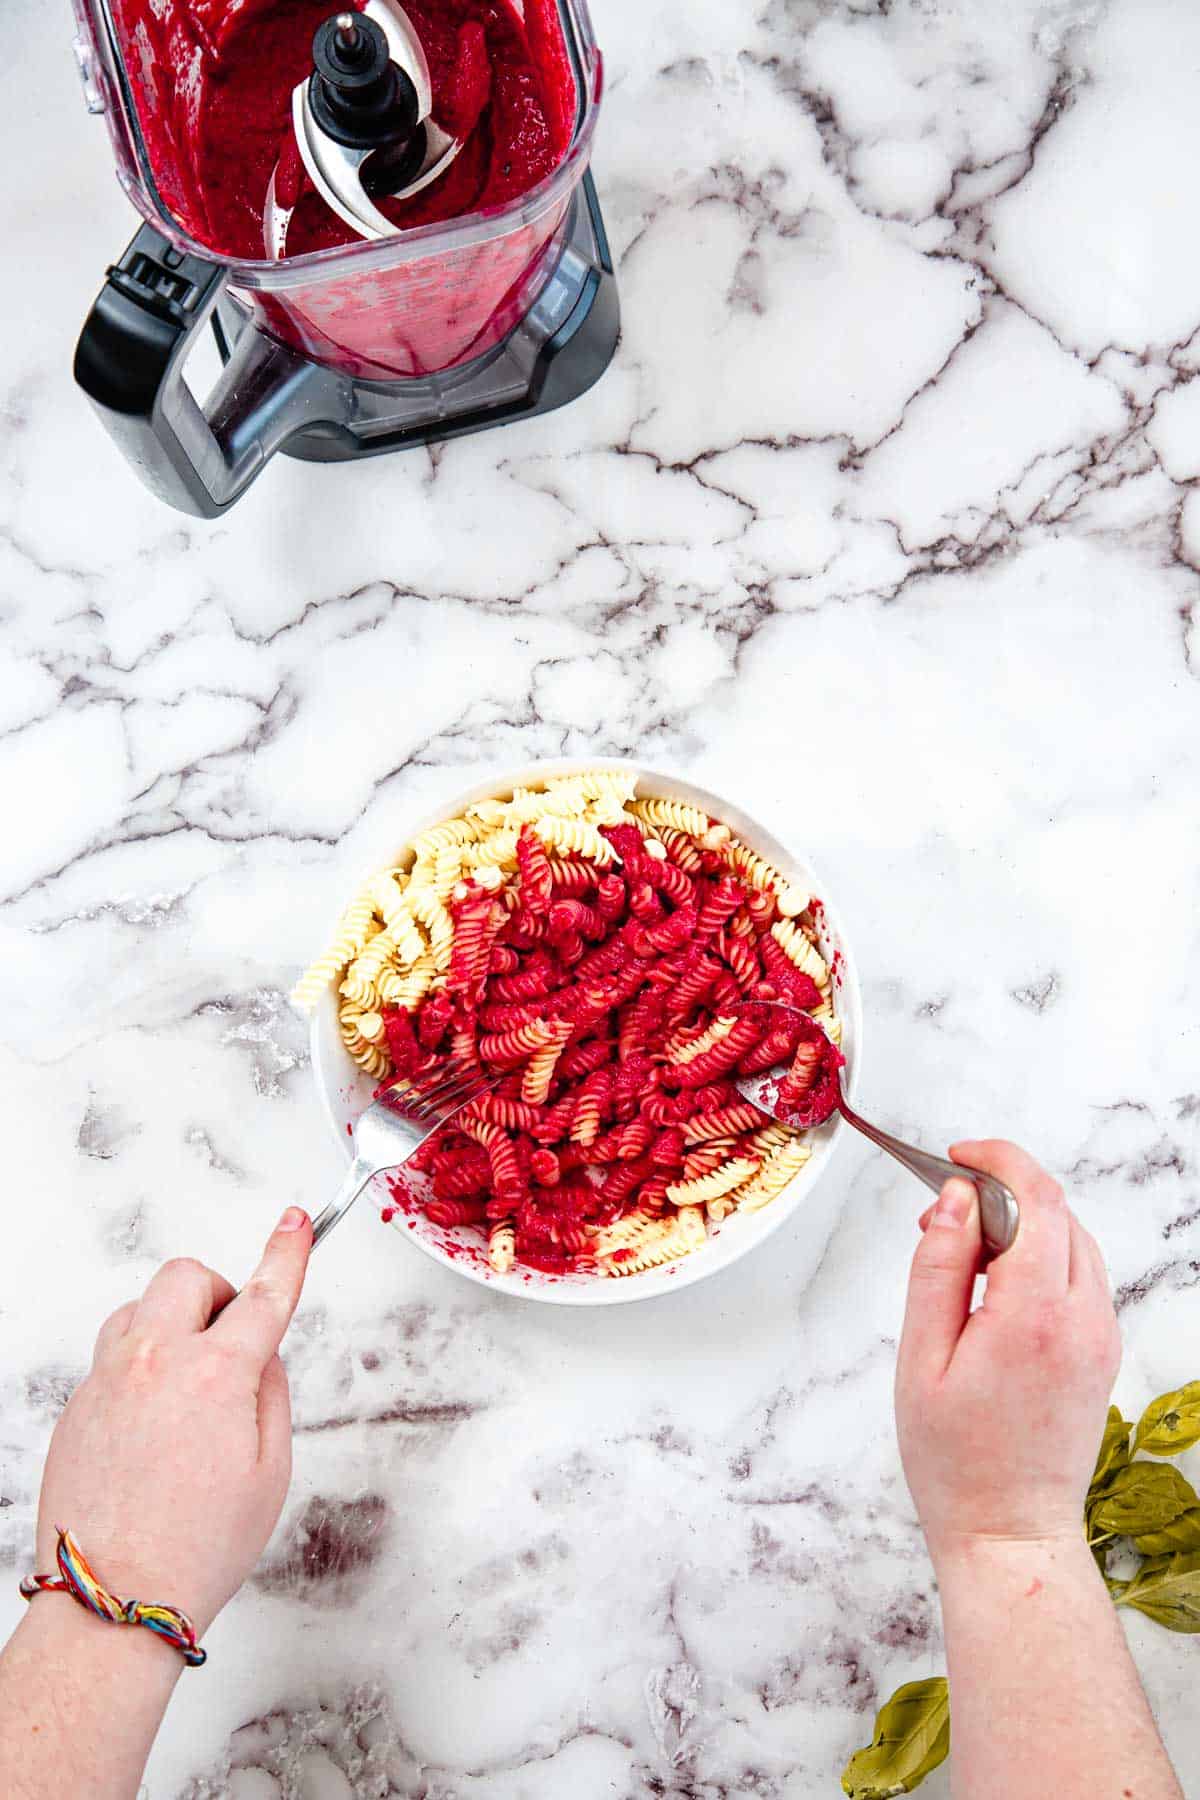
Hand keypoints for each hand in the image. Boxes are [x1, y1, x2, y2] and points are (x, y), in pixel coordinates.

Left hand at [33, 1208, 312, 1638]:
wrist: (113, 1603)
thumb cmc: (196, 1550)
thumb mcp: (270, 1473)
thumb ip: (272, 1396)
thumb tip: (262, 1356)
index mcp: (215, 1376)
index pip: (263, 1294)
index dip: (286, 1252)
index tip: (294, 1223)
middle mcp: (154, 1363)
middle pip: (186, 1277)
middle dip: (218, 1293)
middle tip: (234, 1338)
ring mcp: (106, 1380)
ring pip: (140, 1307)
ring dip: (173, 1323)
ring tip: (191, 1381)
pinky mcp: (76, 1406)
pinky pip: (112, 1353)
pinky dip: (141, 1363)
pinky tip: (156, 1421)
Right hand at [895, 1141, 1120, 1563]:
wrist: (1011, 1532)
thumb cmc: (954, 1459)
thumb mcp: (922, 1357)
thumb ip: (940, 1267)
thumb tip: (957, 1200)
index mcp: (1035, 1316)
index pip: (1038, 1199)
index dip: (999, 1160)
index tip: (958, 1155)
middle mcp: (1083, 1320)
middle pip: (1058, 1213)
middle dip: (1000, 1194)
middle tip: (940, 1220)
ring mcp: (1101, 1336)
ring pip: (1073, 1241)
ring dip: (1021, 1225)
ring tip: (961, 1257)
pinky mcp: (1102, 1352)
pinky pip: (1079, 1276)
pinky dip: (1040, 1258)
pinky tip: (994, 1288)